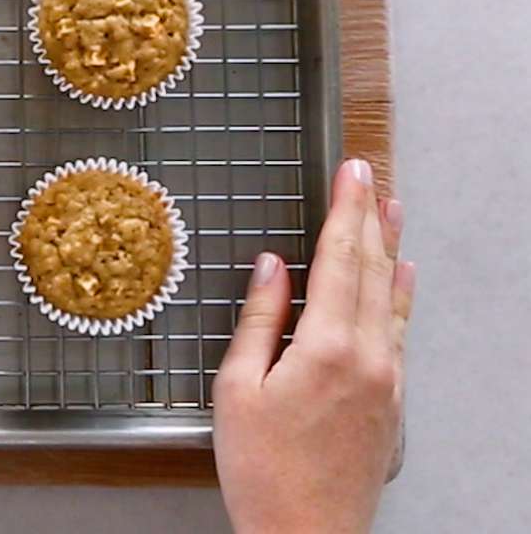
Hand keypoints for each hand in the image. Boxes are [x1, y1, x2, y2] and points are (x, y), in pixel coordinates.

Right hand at [214, 158, 414, 533]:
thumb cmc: (261, 470)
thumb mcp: (237, 388)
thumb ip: (260, 320)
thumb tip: (274, 267)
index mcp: (326, 347)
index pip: (340, 259)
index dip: (345, 209)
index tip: (351, 171)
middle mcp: (369, 357)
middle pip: (372, 270)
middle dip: (370, 217)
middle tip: (370, 173)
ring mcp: (388, 380)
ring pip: (393, 298)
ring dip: (392, 249)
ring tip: (394, 210)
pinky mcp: (392, 402)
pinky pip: (402, 331)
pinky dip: (403, 297)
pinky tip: (404, 281)